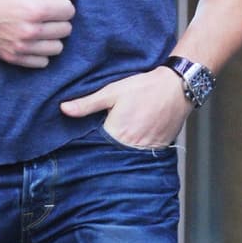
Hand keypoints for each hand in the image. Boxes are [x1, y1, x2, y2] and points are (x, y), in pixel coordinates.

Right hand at [0, 0, 77, 67]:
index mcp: (35, 9)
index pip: (69, 11)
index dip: (61, 3)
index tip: (47, 0)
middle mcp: (30, 31)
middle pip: (66, 30)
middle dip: (58, 19)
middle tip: (42, 12)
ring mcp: (21, 47)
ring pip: (57, 48)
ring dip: (52, 37)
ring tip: (37, 27)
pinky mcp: (12, 58)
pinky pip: (43, 62)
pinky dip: (41, 52)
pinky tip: (31, 40)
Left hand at [60, 67, 187, 148]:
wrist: (177, 87)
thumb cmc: (144, 87)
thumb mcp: (112, 91)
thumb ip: (87, 103)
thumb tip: (63, 109)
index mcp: (116, 134)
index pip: (95, 147)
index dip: (89, 143)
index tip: (86, 138)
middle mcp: (131, 146)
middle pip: (111, 153)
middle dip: (105, 147)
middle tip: (105, 136)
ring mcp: (147, 150)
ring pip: (127, 155)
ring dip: (121, 150)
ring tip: (123, 135)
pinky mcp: (159, 148)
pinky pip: (143, 154)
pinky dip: (137, 148)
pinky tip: (137, 136)